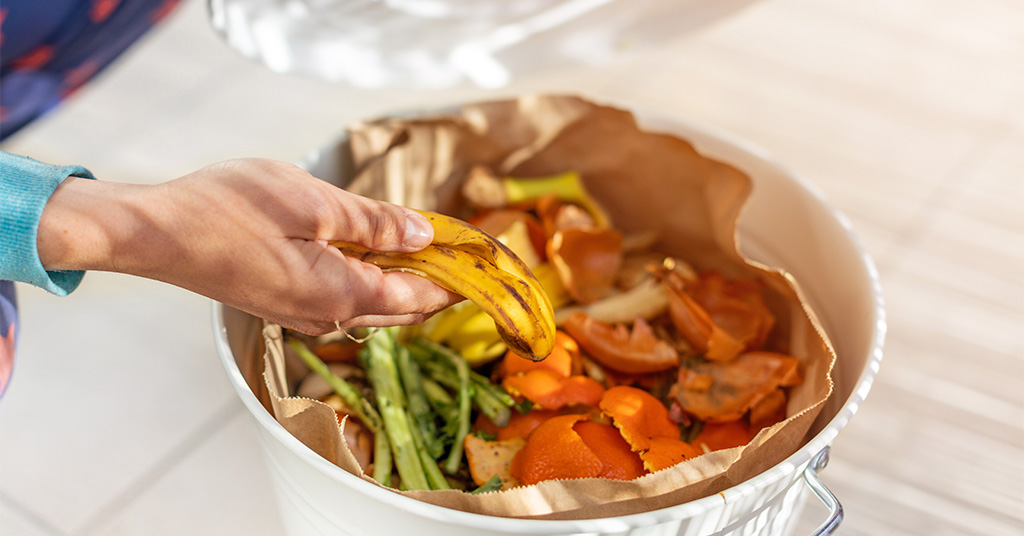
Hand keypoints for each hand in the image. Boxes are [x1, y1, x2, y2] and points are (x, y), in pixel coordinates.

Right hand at [38, 158, 461, 333]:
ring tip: (419, 242)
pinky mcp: (282, 302)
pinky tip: (366, 249)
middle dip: (436, 280)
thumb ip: (374, 222)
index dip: (456, 276)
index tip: (482, 256)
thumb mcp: (314, 203)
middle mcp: (326, 316)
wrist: (154, 234)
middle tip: (457, 247)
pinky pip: (342, 297)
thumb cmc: (227, 211)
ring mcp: (301, 313)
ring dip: (401, 277)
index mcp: (342, 294)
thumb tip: (422, 236)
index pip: (421, 297)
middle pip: (401, 306)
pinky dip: (368, 276)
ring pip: (372, 303)